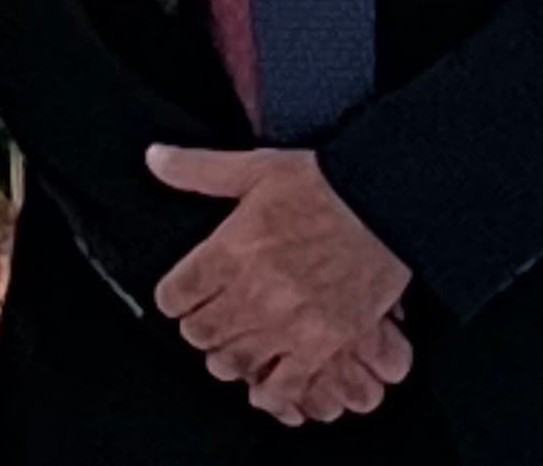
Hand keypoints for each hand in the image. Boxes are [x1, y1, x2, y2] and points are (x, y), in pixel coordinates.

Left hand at [147, 145, 412, 421]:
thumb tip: (155, 158)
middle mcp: (254, 292)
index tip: (186, 291)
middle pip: (199, 333)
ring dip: (229, 353)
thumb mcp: (257, 167)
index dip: (177, 294)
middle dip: (201, 323)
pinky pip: (282, 385)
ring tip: (239, 337)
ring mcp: (288, 323)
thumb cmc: (326, 182)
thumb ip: (199, 169)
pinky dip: (269, 385)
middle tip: (213, 312)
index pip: (175, 297)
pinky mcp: (323, 343)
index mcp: (231, 249)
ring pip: (232, 362)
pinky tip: (269, 370)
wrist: (387, 200)